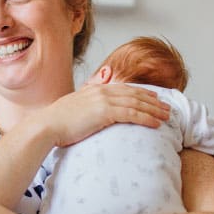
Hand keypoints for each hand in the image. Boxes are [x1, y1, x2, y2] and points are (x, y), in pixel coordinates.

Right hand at [36, 83, 169, 146]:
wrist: (47, 125)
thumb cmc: (57, 122)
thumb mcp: (74, 108)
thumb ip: (87, 106)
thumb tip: (92, 113)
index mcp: (95, 89)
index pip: (124, 88)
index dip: (142, 92)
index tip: (154, 97)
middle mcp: (102, 91)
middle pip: (134, 94)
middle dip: (153, 101)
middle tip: (167, 107)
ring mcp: (104, 100)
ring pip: (137, 103)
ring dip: (154, 110)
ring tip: (166, 116)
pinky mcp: (105, 112)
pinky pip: (132, 114)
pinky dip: (146, 118)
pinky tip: (156, 124)